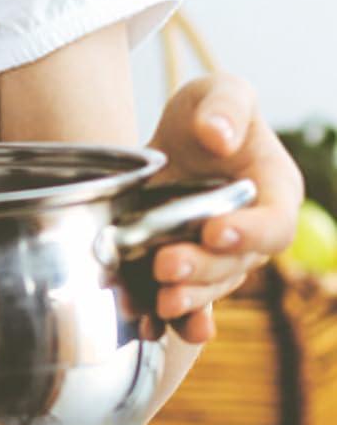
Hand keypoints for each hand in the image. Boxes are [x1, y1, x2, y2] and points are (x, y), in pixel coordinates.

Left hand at [148, 73, 303, 342]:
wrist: (159, 153)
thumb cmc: (201, 118)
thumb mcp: (213, 93)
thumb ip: (225, 105)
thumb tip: (220, 136)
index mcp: (272, 193)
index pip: (275, 224)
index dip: (250, 233)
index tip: (215, 230)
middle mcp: (249, 237)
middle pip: (236, 267)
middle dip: (202, 269)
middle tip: (166, 264)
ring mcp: (215, 264)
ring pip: (208, 293)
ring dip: (185, 302)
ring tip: (159, 303)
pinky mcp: (182, 281)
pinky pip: (180, 310)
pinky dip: (165, 324)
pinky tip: (148, 330)